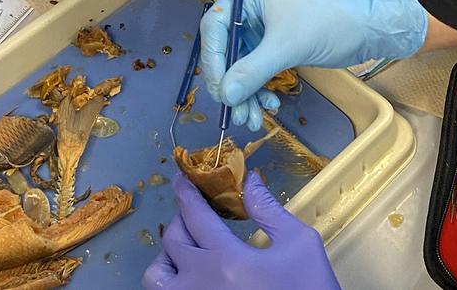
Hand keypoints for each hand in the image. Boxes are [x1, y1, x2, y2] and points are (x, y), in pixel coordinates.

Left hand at [142, 173, 339, 289]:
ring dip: (167, 256)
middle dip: (182, 218)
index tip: (181, 179)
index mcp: (226, 259)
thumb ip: (269, 209)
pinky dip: (171, 281)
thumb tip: (249, 180)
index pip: (195, 215)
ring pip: (157, 276)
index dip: (185, 192)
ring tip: (189, 250)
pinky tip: (192, 275)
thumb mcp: (299, 244)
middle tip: (197, 213)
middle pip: (173, 240)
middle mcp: (199, 283)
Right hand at [200, 0, 426, 129]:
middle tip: (235, 112)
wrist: (368, 29)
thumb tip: (224, 96)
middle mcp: (251, 5)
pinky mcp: (274, 43)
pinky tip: (268, 105)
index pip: (215, 25)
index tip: (218, 91)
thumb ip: (251, 71)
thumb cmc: (329, 24)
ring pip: (241, 64)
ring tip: (251, 120)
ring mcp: (262, 25)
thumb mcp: (286, 47)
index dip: (213, 60)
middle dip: (232, 83)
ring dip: (245, 93)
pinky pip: (256, 69)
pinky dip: (259, 89)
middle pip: (226, 49)